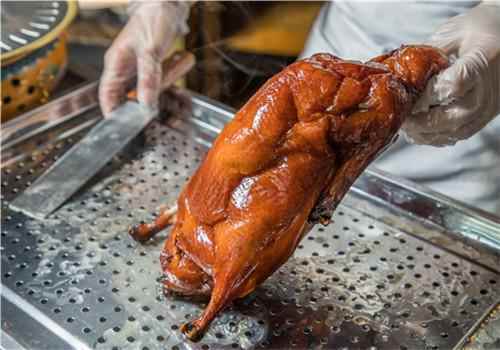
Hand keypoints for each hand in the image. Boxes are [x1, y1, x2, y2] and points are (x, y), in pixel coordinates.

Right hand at [98, 1, 189, 116]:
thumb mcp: (150, 51)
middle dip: (149, 95)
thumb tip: (146, 105)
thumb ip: (148, 79)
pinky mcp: (153, 66)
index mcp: (115, 64)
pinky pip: (162, 79)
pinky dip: (172, 73)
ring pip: (151, 88)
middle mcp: (124, 68)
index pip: (107, 96)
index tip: (124, 128)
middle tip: (162, 87)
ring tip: (173, 63)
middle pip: (132, 96)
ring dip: (166, 78)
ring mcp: (139, 68)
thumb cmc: (153, 20)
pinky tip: (178, 61)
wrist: (169, 5)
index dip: (113, 114)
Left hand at [403, 3, 499, 145]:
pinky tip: (420, 131)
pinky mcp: (485, 117)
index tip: (409, 97)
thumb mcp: (453, 32)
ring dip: (426, 133)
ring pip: (456, 131)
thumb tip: (402, 75)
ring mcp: (489, 107)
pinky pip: (460, 135)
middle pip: (455, 116)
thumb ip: (429, 54)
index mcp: (482, 61)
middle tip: (401, 118)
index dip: (428, 95)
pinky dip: (437, 137)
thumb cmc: (479, 31)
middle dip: (422, 121)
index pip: (454, 84)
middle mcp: (489, 89)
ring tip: (406, 126)